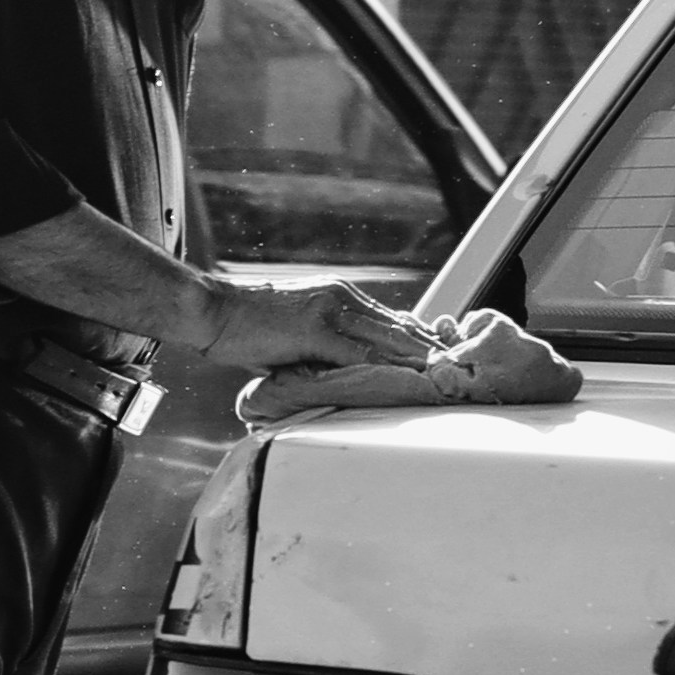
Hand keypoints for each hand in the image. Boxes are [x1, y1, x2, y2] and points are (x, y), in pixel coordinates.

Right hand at [193, 266, 431, 378]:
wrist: (213, 311)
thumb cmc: (247, 326)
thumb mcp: (295, 332)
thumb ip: (323, 347)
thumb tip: (342, 372)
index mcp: (339, 296)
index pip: (391, 320)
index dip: (421, 340)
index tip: (446, 357)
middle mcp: (341, 297)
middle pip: (398, 326)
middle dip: (431, 350)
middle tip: (461, 370)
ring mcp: (330, 310)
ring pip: (386, 337)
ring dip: (418, 359)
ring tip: (445, 378)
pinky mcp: (315, 328)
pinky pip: (358, 351)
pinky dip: (386, 365)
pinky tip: (404, 378)